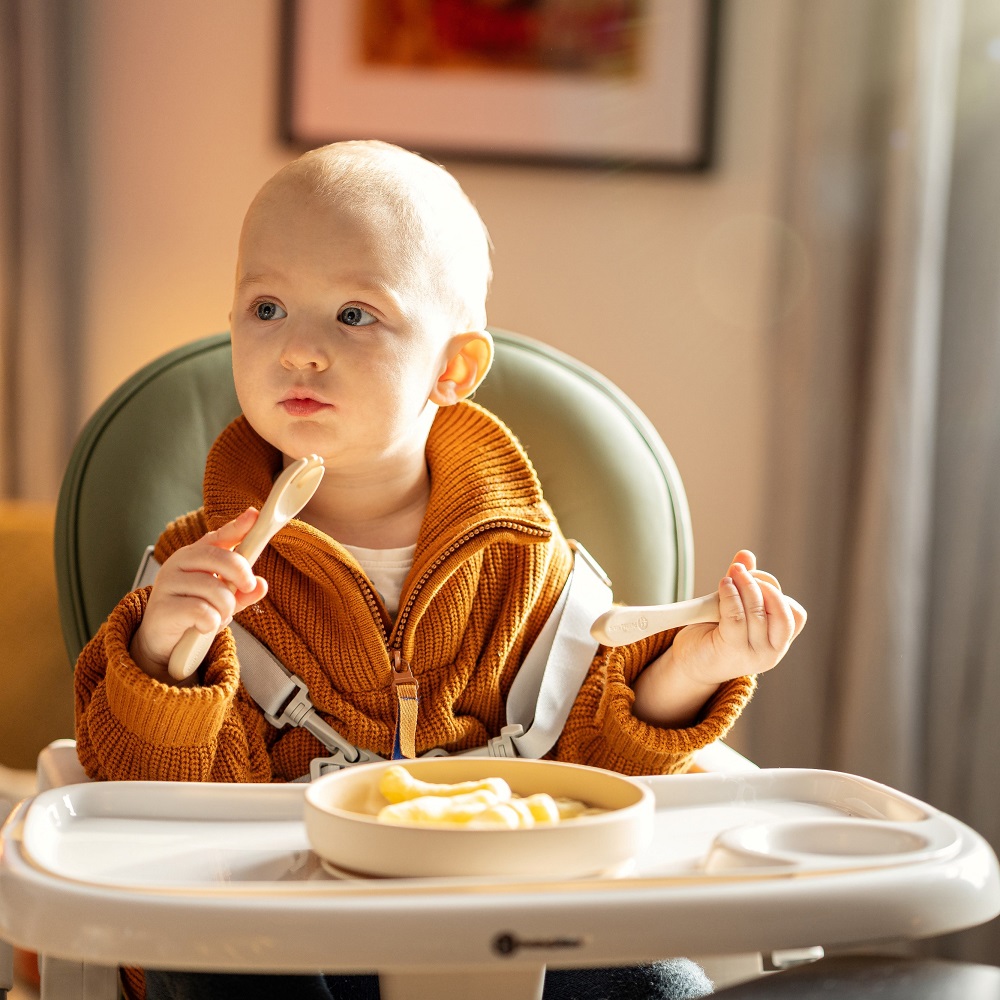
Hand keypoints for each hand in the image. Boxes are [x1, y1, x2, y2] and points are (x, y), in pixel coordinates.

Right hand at [130, 508, 268, 683]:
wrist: (161, 640)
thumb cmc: (194, 612)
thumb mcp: (224, 600)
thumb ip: (243, 592)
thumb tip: (261, 585)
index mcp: (195, 555)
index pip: (218, 537)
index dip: (238, 526)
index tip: (254, 516)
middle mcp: (179, 563)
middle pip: (220, 558)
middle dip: (242, 575)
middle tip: (247, 587)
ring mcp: (168, 583)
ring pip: (216, 590)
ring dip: (226, 609)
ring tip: (217, 616)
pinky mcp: (162, 607)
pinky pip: (203, 612)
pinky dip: (211, 623)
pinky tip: (202, 627)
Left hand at [671, 549, 806, 686]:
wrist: (690, 663)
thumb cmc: (714, 635)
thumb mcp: (733, 606)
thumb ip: (743, 583)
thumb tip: (746, 555)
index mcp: (778, 641)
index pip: (795, 615)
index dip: (777, 593)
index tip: (756, 581)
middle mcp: (772, 652)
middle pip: (781, 612)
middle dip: (763, 586)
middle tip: (741, 572)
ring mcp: (754, 654)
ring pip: (758, 612)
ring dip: (744, 587)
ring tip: (729, 578)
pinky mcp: (732, 651)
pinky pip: (736, 617)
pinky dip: (730, 596)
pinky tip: (723, 586)